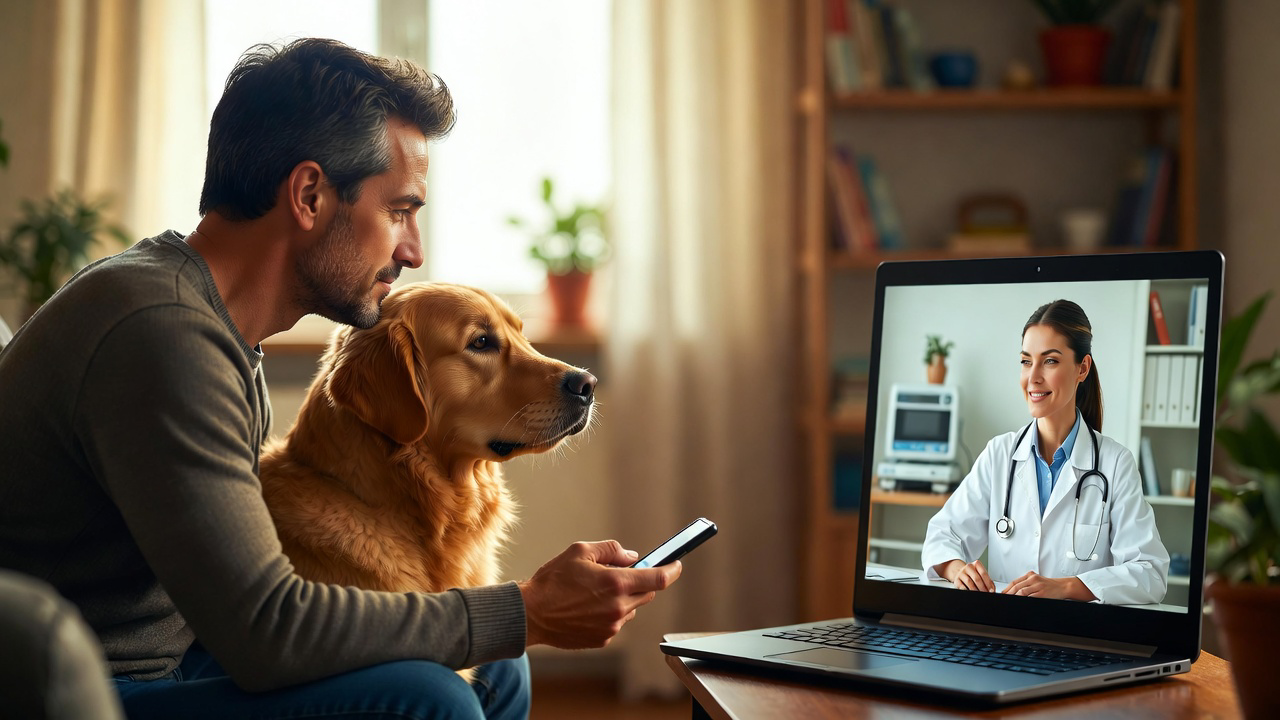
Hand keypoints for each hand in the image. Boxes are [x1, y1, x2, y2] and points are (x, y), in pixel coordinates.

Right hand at [518, 540, 681, 649]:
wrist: (531, 614)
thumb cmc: (553, 581)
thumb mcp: (580, 551)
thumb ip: (611, 550)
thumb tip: (631, 557)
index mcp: (616, 583)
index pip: (658, 578)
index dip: (672, 570)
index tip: (676, 565)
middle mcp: (618, 607)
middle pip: (647, 594)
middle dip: (640, 582)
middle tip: (619, 574)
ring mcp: (611, 626)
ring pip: (631, 609)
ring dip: (623, 599)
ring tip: (595, 593)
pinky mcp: (603, 639)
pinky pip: (616, 623)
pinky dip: (609, 614)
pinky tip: (587, 608)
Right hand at [937, 559, 994, 591]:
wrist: (961, 573)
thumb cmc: (974, 575)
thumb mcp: (981, 575)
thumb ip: (988, 581)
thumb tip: (992, 589)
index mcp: (976, 564)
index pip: (983, 573)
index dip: (988, 583)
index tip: (991, 590)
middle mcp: (968, 567)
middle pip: (977, 578)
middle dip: (982, 588)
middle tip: (985, 593)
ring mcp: (961, 573)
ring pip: (969, 582)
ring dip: (975, 590)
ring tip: (979, 594)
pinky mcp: (957, 580)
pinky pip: (962, 587)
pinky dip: (967, 591)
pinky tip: (971, 593)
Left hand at [1002, 572, 1094, 600]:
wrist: (1063, 586)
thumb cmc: (1049, 585)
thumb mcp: (1037, 581)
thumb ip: (1026, 584)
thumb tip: (1013, 592)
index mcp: (1030, 575)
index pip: (1015, 582)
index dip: (1006, 588)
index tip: (1001, 594)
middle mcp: (1033, 579)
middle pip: (1016, 587)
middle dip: (1008, 593)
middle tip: (1003, 598)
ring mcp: (1038, 586)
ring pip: (1021, 592)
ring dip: (1013, 597)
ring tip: (1009, 601)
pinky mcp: (1042, 593)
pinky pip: (1030, 597)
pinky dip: (1023, 600)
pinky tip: (1019, 602)